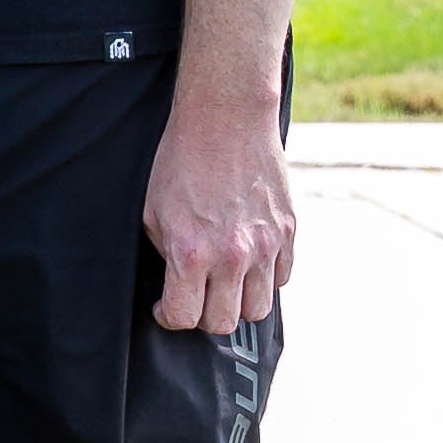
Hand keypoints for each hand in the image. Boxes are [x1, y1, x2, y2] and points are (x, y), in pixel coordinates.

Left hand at [142, 81, 296, 335]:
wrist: (226, 119)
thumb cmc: (181, 161)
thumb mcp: (153, 211)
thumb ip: (167, 254)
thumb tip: (176, 283)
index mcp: (192, 252)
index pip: (184, 317)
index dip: (169, 317)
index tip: (166, 306)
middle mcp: (233, 255)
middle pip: (224, 323)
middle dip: (204, 315)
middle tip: (195, 296)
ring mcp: (266, 245)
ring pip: (258, 309)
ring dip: (238, 302)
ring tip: (224, 283)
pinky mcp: (288, 231)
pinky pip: (281, 278)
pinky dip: (265, 278)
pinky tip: (248, 262)